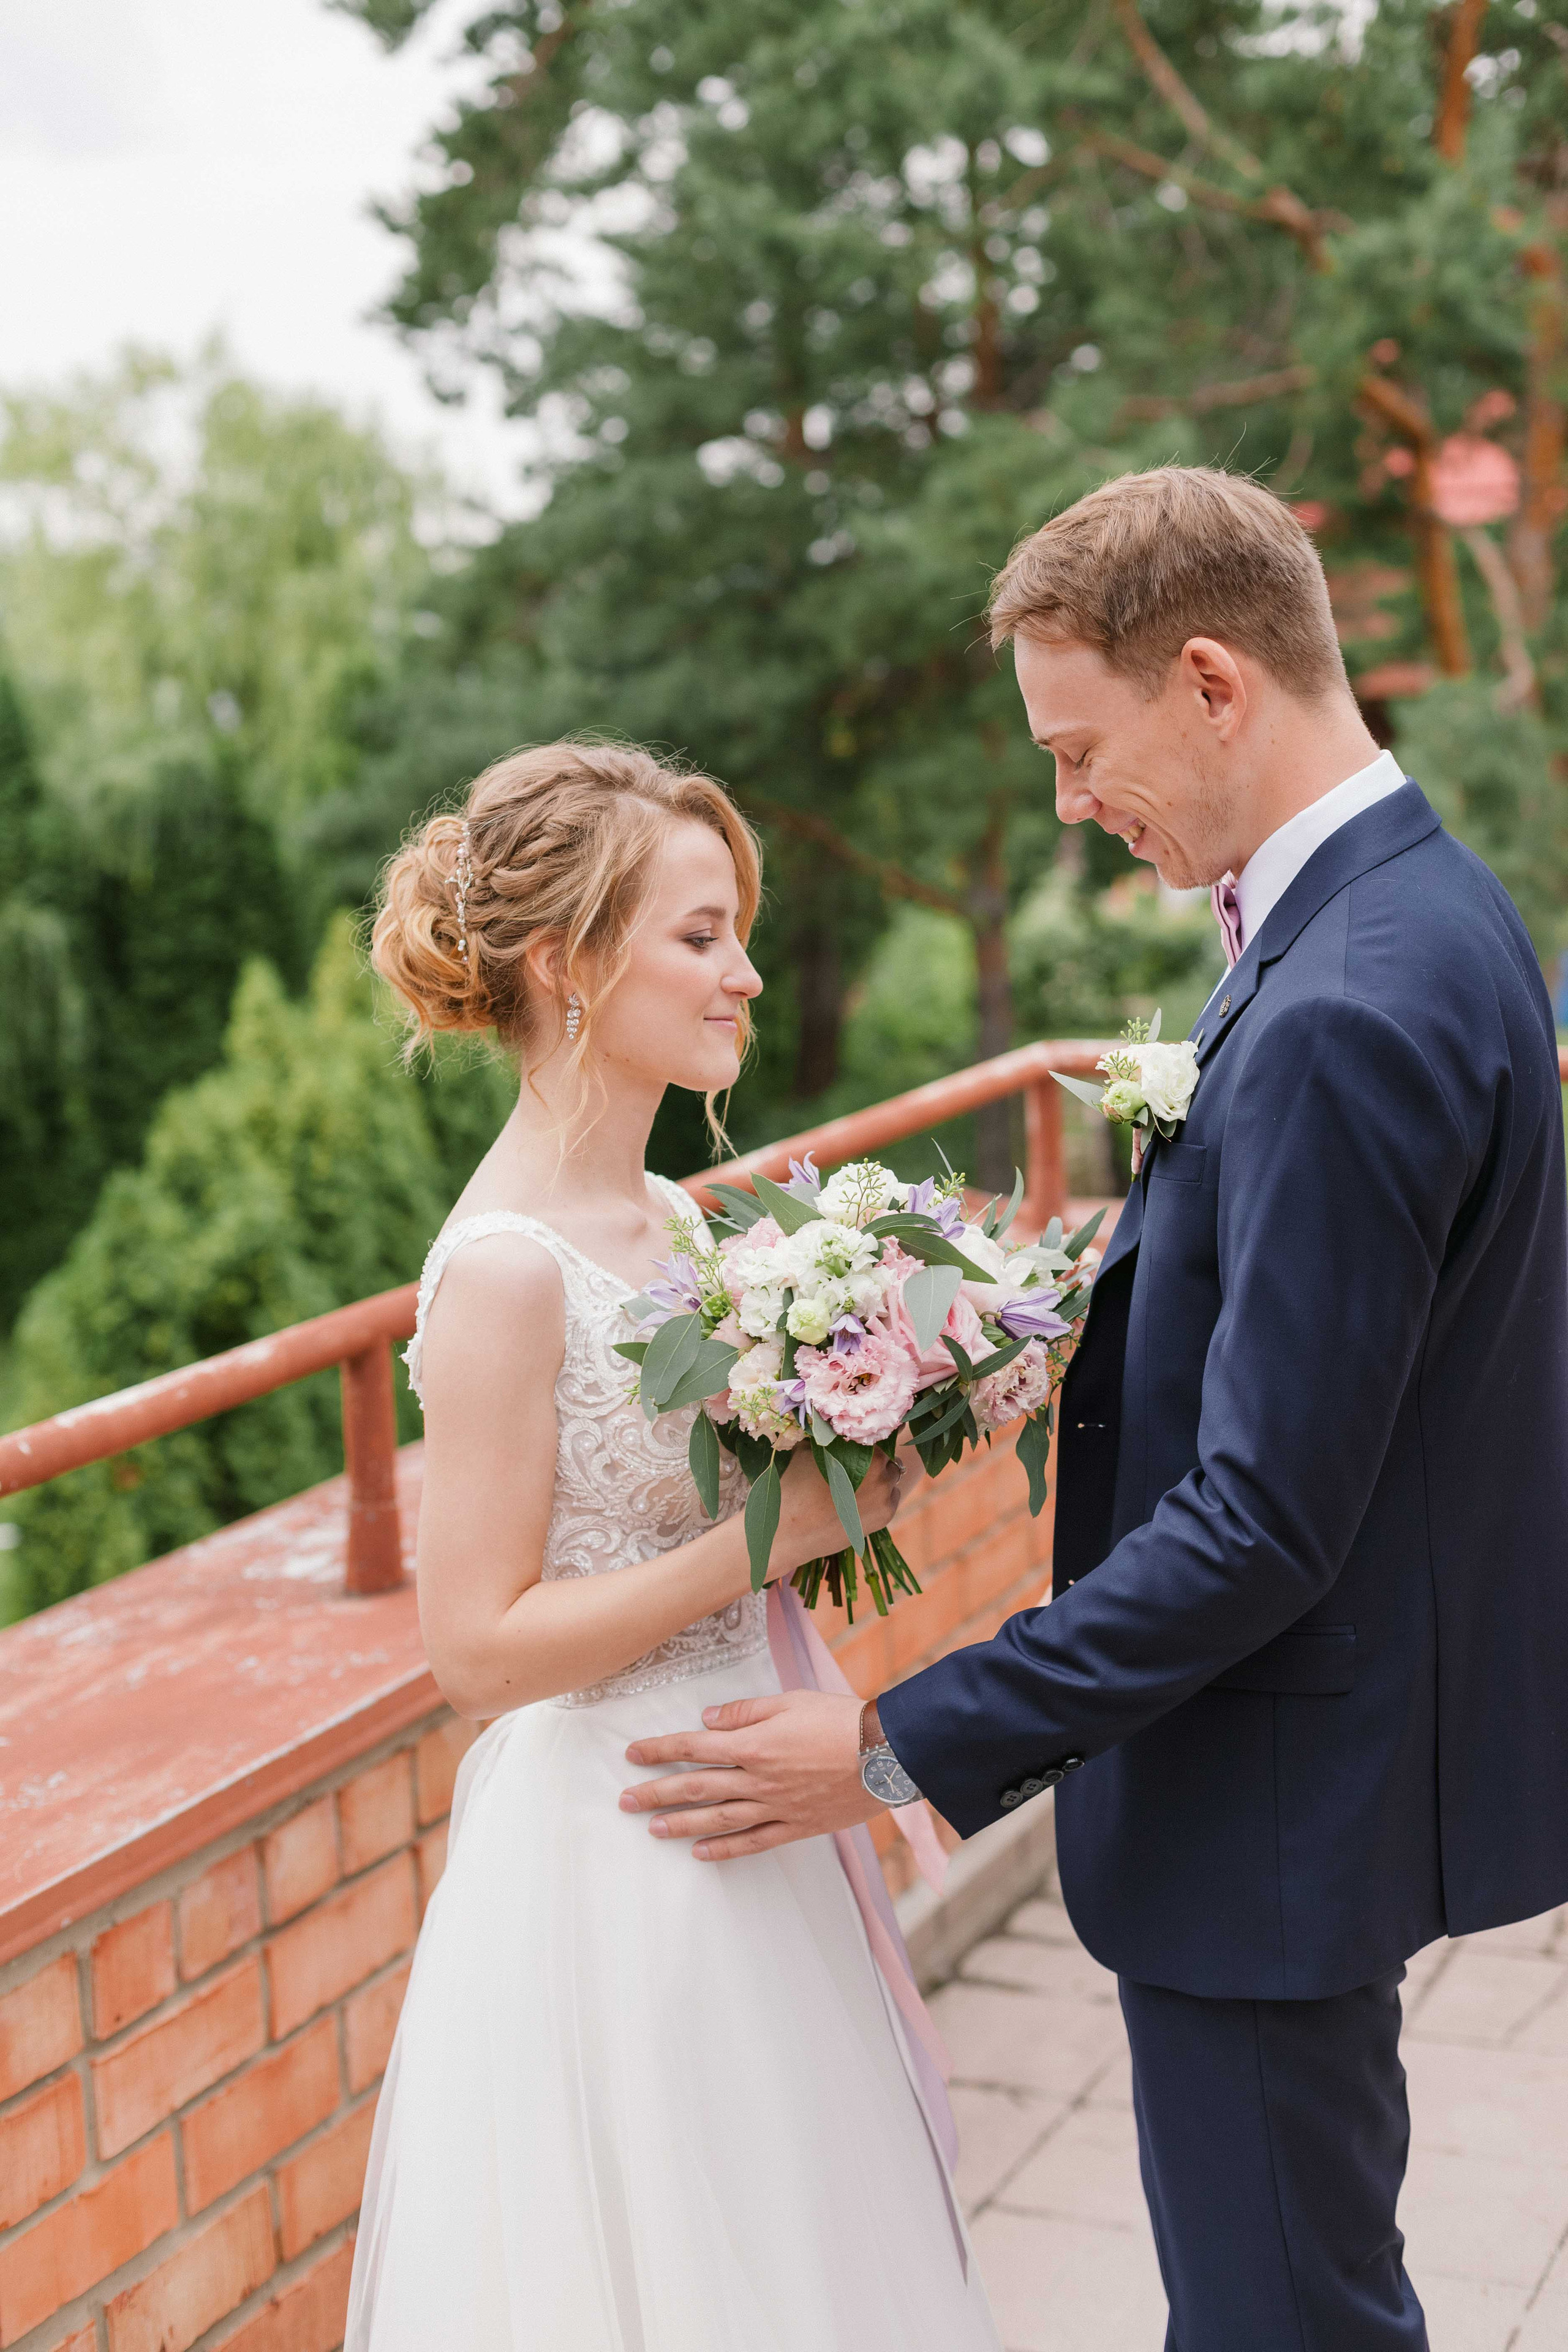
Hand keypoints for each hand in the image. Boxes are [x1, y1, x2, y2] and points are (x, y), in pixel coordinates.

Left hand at [619, 1688, 879, 1857]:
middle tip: (625, 1801)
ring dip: (680, 1824)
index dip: (660, 1750)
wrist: (888, 1753)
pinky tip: (700, 1853)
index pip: (694, 1747)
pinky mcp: (797, 1827)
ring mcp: (776, 1807)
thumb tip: (708, 1720)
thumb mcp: (790, 1701)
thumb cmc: (841, 1719)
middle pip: (695, 1787)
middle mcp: (758, 1780)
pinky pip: (753, 1842)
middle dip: (656, 1793)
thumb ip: (746, 1712)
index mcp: (754, 1744)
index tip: (633, 1754)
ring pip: (717, 1819)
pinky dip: (724, 1850)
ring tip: (652, 1829)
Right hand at [772, 1445, 905, 1575]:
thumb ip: (827, 1438)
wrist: (790, 1531)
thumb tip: (833, 1428)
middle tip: (855, 1466)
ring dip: (881, 1477)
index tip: (856, 1444)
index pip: (875, 1435)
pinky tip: (862, 1500)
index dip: (865, 1439)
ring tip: (858, 1485)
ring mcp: (885, 1495)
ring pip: (893, 1476)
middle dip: (874, 1459)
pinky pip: (892, 1498)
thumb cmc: (795, 1488)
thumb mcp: (807, 1451)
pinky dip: (883, 1496)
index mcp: (863, 1451)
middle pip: (887, 1456)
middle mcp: (880, 1471)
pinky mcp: (885, 1516)